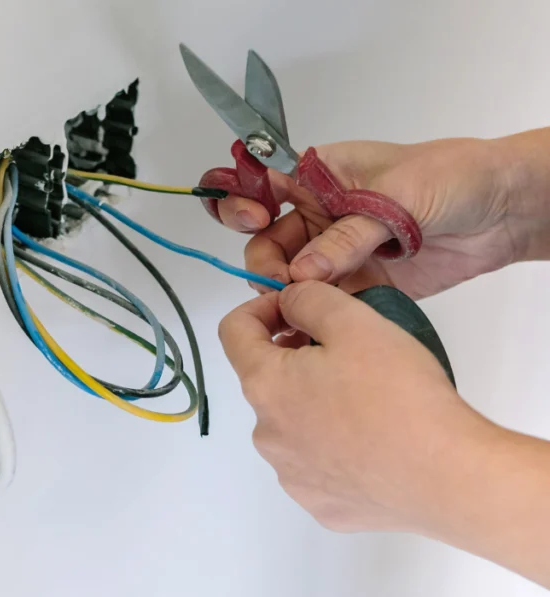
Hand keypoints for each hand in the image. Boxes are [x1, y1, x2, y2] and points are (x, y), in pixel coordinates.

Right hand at [209, 137, 531, 297]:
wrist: (504, 210)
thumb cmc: (452, 176)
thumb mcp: (396, 196)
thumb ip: (348, 235)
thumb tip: (303, 272)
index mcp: (319, 175)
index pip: (261, 183)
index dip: (243, 201)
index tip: (253, 219)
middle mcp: (319, 213)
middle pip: (266, 240)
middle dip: (265, 261)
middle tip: (282, 282)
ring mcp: (336, 250)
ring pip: (289, 275)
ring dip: (288, 291)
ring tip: (304, 304)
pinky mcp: (358, 282)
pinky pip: (322, 300)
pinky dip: (314, 312)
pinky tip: (316, 320)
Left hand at [219, 281, 549, 586]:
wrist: (449, 478)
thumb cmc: (401, 397)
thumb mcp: (354, 322)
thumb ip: (309, 299)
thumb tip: (288, 302)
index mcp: (265, 385)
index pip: (234, 331)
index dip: (263, 307)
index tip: (297, 307)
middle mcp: (266, 434)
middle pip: (267, 380)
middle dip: (297, 358)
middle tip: (348, 352)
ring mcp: (291, 475)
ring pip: (293, 424)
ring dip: (316, 403)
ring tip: (368, 398)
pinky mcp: (321, 505)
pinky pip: (318, 465)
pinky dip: (336, 447)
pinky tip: (374, 442)